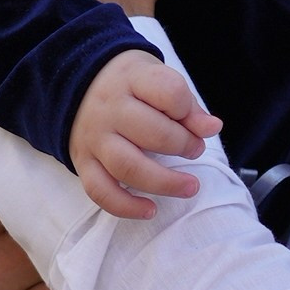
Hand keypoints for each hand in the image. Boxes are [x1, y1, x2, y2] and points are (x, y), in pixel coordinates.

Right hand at [69, 48, 221, 219]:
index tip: (195, 120)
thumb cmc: (130, 86)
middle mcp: (109, 109)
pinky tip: (150, 210)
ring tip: (190, 187)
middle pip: (153, 133)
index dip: (188, 109)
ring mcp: (94, 138)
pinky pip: (100, 191)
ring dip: (165, 182)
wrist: (77, 86)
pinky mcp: (83, 162)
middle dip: (184, 145)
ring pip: (128, 167)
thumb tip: (212, 128)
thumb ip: (187, 105)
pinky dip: (126, 206)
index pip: (168, 92)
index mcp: (131, 80)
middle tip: (195, 149)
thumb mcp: (158, 79)